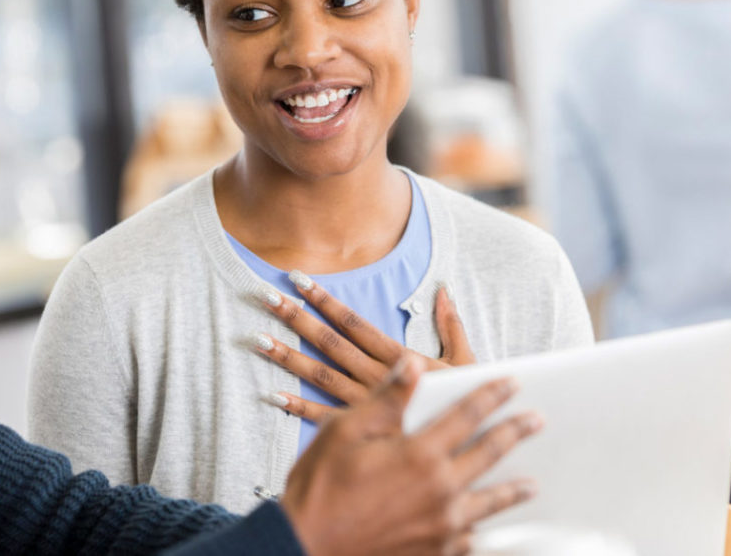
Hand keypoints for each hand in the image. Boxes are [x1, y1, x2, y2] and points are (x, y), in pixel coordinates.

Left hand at [256, 276, 474, 420]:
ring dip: (288, 357)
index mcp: (398, 359)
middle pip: (329, 343)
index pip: (353, 323)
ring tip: (259, 339)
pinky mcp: (359, 431)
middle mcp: (375, 378)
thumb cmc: (466, 403)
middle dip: (297, 318)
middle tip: (267, 297)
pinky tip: (274, 394)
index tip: (300, 280)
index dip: (325, 301)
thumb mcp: (465, 361)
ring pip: (320, 375)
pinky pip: (324, 417)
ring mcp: (363, 404)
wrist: (470, 449)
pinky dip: (298, 407)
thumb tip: (444, 290)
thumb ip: (451, 325)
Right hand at [282, 355, 540, 555]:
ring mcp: (441, 526)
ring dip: (513, 490)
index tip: (512, 382)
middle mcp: (440, 490)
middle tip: (536, 420)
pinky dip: (487, 534)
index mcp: (419, 454)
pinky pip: (472, 543)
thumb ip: (387, 399)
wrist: (305, 545)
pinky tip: (493, 533)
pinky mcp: (434, 553)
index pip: (466, 415)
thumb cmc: (321, 485)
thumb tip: (413, 364)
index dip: (491, 395)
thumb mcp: (346, 430)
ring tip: (531, 483)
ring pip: (489, 503)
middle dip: (515, 433)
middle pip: (489, 454)